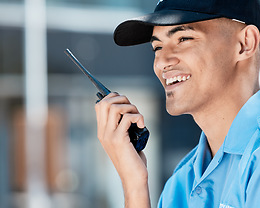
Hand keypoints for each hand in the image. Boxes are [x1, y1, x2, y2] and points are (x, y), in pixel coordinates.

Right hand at [95, 92, 149, 206]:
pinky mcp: (119, 140)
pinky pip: (128, 118)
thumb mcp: (125, 139)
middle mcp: (103, 132)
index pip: (100, 105)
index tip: (126, 104)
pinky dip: (138, 117)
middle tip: (133, 110)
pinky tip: (142, 126)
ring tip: (138, 119)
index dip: (113, 98)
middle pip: (105, 102)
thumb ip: (123, 126)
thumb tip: (130, 108)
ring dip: (131, 107)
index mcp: (102, 131)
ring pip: (116, 107)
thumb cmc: (133, 159)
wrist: (133, 178)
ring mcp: (109, 136)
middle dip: (122, 99)